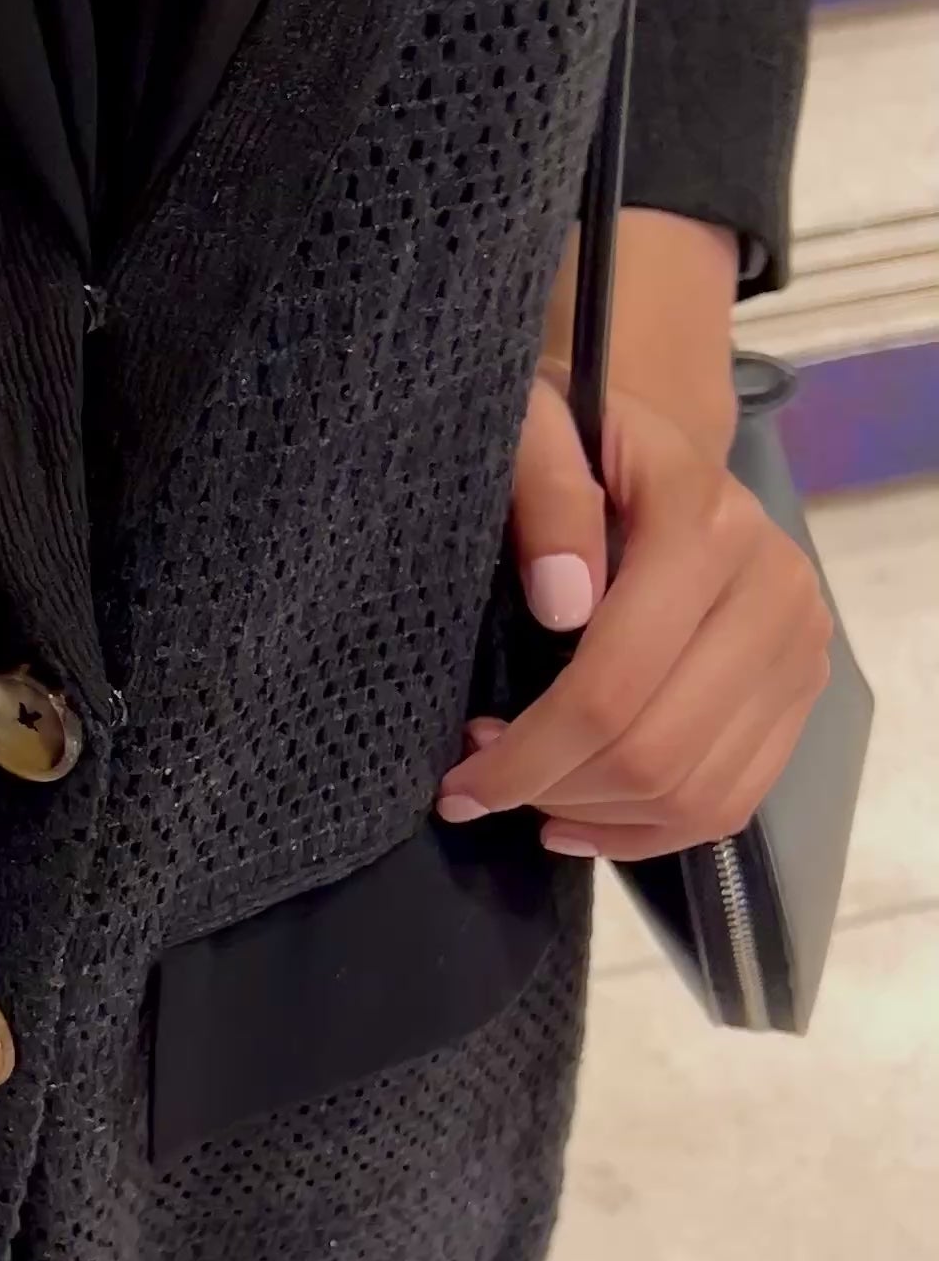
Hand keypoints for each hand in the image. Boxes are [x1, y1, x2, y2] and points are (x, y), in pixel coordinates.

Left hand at [438, 366, 832, 862]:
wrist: (652, 447)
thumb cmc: (575, 439)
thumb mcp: (534, 429)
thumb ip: (545, 492)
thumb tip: (563, 602)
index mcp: (705, 525)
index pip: (612, 684)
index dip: (527, 754)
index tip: (457, 782)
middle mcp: (774, 590)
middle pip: (656, 753)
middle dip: (552, 790)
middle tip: (481, 786)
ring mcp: (801, 645)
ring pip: (696, 792)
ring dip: (596, 816)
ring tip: (526, 791)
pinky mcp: (804, 688)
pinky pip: (733, 801)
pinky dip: (649, 831)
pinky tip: (579, 818)